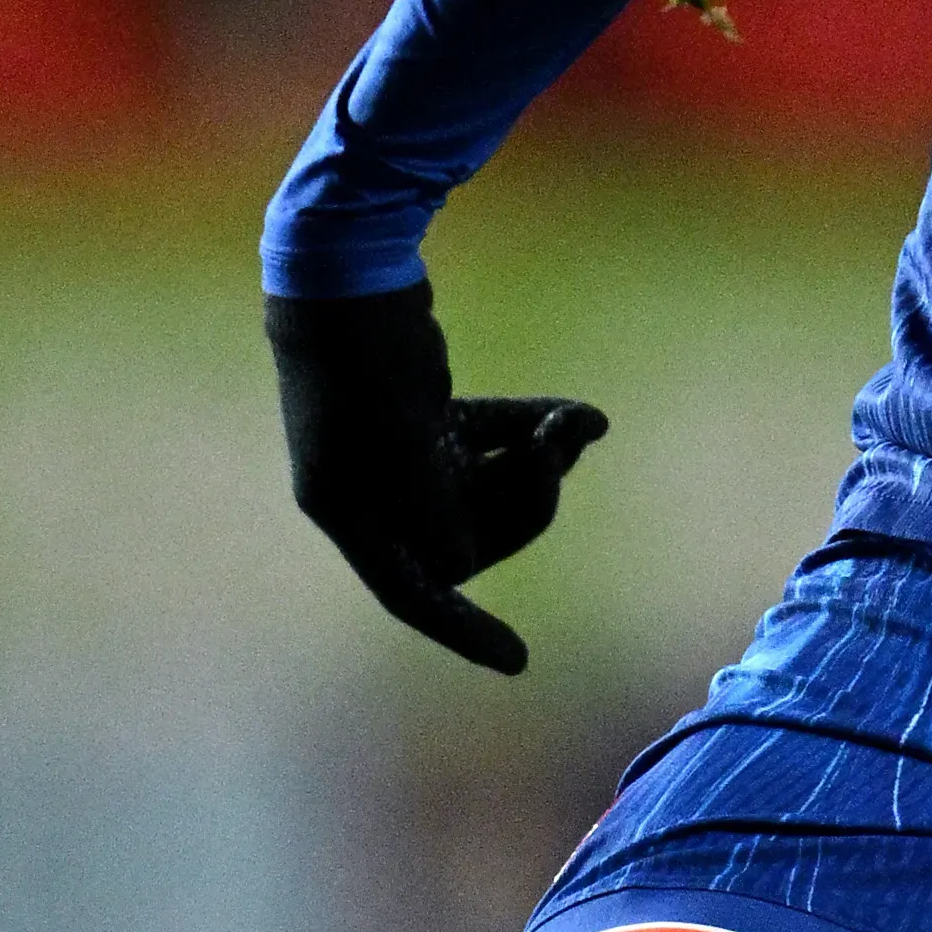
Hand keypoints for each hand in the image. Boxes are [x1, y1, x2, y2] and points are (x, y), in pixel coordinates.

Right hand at [264, 283, 607, 677]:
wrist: (347, 271)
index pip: (412, 593)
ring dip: (540, 461)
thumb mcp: (403, 449)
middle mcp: (371, 492)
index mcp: (349, 512)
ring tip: (573, 423)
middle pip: (466, 535)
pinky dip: (534, 430)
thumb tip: (455, 568)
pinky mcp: (426, 413)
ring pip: (487, 486)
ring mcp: (399, 452)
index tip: (518, 660)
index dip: (462, 630)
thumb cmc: (366, 365)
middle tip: (555, 455)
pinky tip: (584, 415)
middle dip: (523, 502)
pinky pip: (492, 441)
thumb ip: (435, 517)